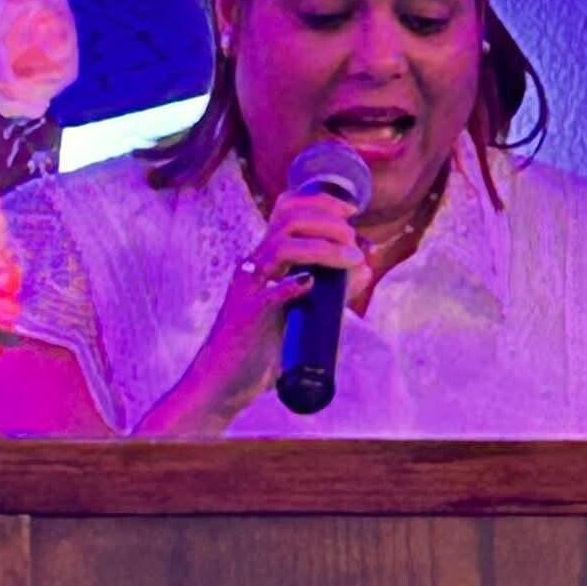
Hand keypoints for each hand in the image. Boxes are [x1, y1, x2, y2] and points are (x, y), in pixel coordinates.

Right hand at [136, 188, 364, 435]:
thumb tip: (365, 268)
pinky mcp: (246, 317)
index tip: (351, 211)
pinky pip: (269, 295)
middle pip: (288, 219)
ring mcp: (248, 290)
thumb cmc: (259, 349)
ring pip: (281, 248)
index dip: (321, 202)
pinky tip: (311, 285)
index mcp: (264, 261)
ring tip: (349, 258)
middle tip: (353, 240)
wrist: (221, 383)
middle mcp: (254, 267)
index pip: (287, 210)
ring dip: (322, 248)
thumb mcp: (300, 312)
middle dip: (328, 221)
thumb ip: (331, 292)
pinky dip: (292, 286)